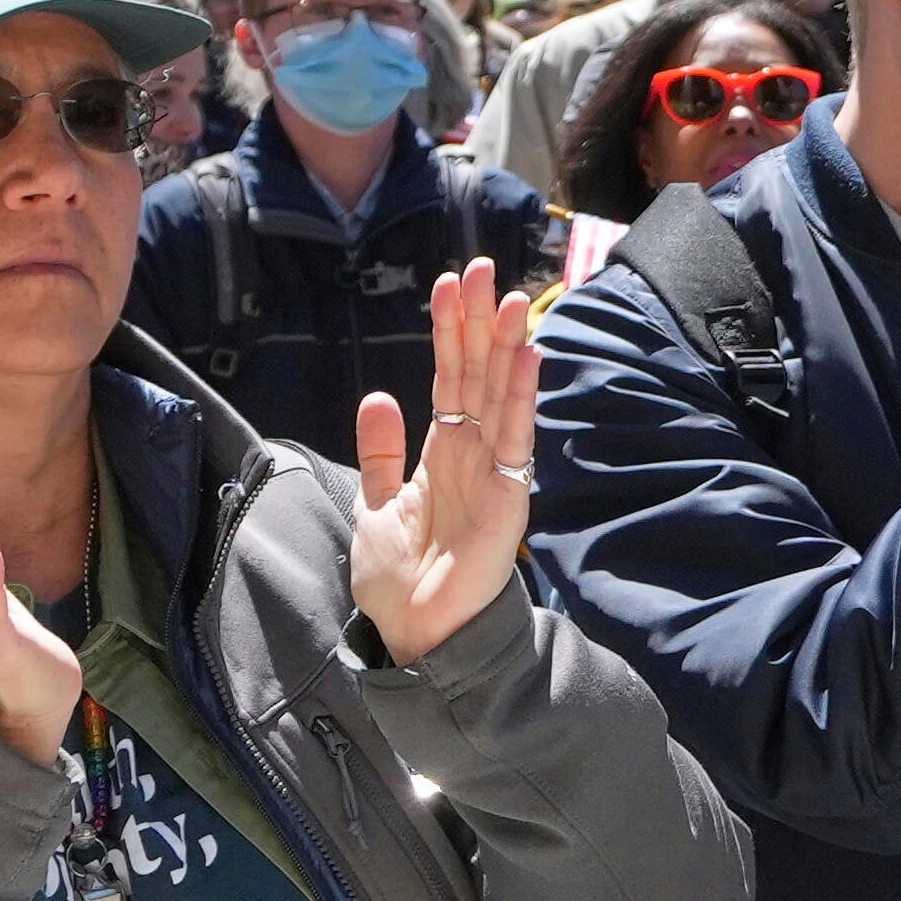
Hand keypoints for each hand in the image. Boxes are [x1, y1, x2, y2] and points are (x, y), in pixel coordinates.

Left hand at [347, 259, 540, 666]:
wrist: (416, 631)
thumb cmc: (400, 577)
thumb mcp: (374, 503)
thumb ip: (379, 452)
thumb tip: (378, 397)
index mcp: (443, 451)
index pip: (449, 378)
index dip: (449, 331)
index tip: (449, 284)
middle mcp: (473, 453)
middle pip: (476, 374)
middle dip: (478, 322)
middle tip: (480, 269)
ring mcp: (494, 472)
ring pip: (499, 396)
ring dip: (505, 346)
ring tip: (509, 298)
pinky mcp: (508, 496)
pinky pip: (514, 437)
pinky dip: (520, 396)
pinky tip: (526, 356)